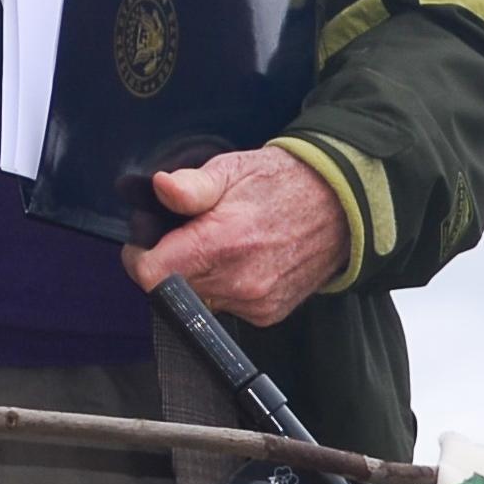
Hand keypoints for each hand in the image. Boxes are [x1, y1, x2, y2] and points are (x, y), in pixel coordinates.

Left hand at [121, 149, 347, 325]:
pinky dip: (223, 288)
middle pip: (171, 289)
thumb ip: (193, 186)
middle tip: (187, 237)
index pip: (152, 275)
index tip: (144, 243)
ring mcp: (256, 302)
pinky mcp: (269, 313)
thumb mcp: (233, 169)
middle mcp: (239, 281)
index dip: (139, 258)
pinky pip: (226, 308)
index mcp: (224, 244)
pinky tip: (240, 262)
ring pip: (197, 301)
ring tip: (220, 246)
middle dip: (168, 265)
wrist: (344, 205)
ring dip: (196, 278)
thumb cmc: (284, 182)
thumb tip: (162, 188)